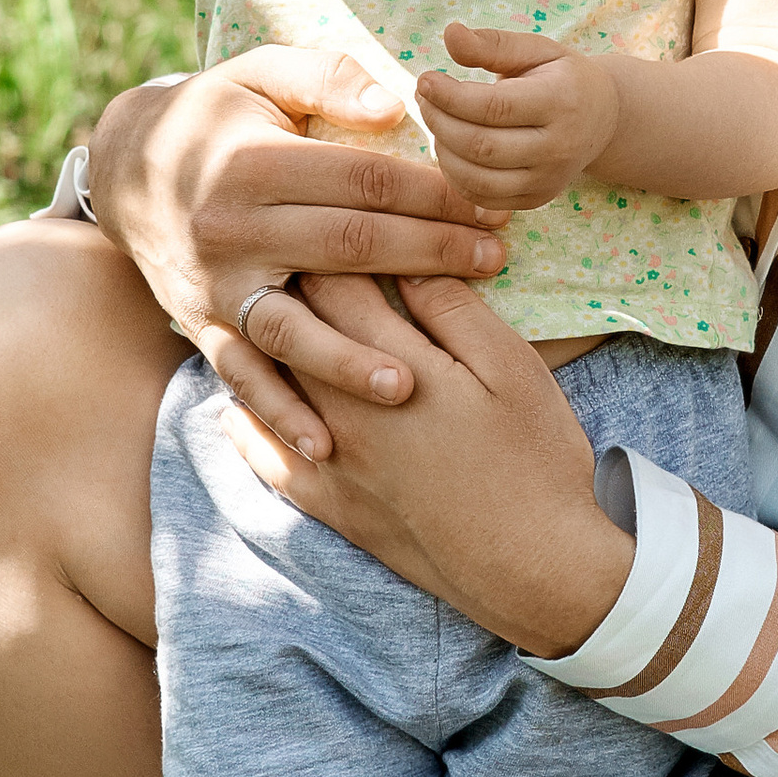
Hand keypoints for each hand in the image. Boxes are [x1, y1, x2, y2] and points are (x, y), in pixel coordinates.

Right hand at [86, 50, 506, 448]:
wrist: (126, 169)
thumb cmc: (216, 116)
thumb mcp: (261, 72)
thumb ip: (326, 78)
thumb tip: (393, 105)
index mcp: (253, 162)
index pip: (364, 183)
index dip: (434, 194)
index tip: (492, 207)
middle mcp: (230, 228)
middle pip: (347, 249)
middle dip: (429, 257)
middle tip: (495, 265)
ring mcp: (214, 284)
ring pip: (291, 328)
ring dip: (349, 360)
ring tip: (407, 384)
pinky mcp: (201, 325)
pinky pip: (244, 375)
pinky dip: (280, 414)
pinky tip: (326, 446)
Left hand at [214, 275, 635, 656]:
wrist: (534, 566)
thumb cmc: (535, 458)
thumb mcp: (510, 368)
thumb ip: (450, 309)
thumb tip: (404, 258)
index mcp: (390, 365)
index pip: (337, 280)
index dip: (330, 236)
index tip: (326, 210)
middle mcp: (342, 411)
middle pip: (293, 324)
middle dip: (290, 278)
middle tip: (285, 241)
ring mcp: (330, 463)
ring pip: (267, 384)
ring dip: (262, 341)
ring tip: (262, 307)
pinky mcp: (330, 506)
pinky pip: (265, 458)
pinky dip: (248, 423)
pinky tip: (242, 402)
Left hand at [417, 24, 618, 213]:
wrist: (602, 120)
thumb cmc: (562, 77)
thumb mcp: (536, 50)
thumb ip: (492, 44)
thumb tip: (449, 33)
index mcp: (561, 102)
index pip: (494, 107)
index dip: (450, 96)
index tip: (425, 80)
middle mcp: (558, 148)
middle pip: (481, 147)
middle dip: (440, 121)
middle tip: (424, 98)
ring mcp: (548, 180)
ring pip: (477, 179)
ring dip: (443, 150)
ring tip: (437, 120)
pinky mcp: (536, 200)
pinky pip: (482, 198)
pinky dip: (455, 175)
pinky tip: (451, 147)